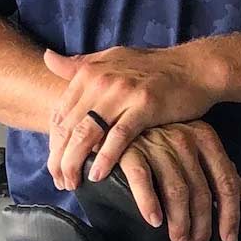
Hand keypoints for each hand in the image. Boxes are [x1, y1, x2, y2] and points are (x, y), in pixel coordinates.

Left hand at [44, 44, 223, 188]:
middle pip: (68, 126)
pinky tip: (98, 174)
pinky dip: (106, 157)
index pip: (60, 113)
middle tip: (59, 180)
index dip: (53, 142)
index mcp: (91, 72)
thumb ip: (80, 64)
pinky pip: (119, 136)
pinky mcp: (145, 106)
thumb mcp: (113, 58)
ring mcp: (123, 93)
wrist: (194, 67)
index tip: (54, 164)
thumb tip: (46, 58)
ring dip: (75, 162)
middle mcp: (102, 81)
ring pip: (87, 133)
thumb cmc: (153, 67)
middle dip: (59, 158)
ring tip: (72, 182)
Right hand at [117, 120, 240, 240]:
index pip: (225, 180)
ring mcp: (158, 144)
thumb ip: (220, 168)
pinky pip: (143, 180)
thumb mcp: (196, 147)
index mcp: (204, 137)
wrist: (122, 118)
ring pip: (176, 190)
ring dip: (179, 221)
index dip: (229, 213)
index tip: (228, 236)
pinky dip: (149, 203)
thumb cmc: (162, 136)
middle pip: (201, 190)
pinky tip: (154, 220)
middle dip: (202, 224)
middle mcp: (184, 139)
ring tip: (179, 239)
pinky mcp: (131, 150)